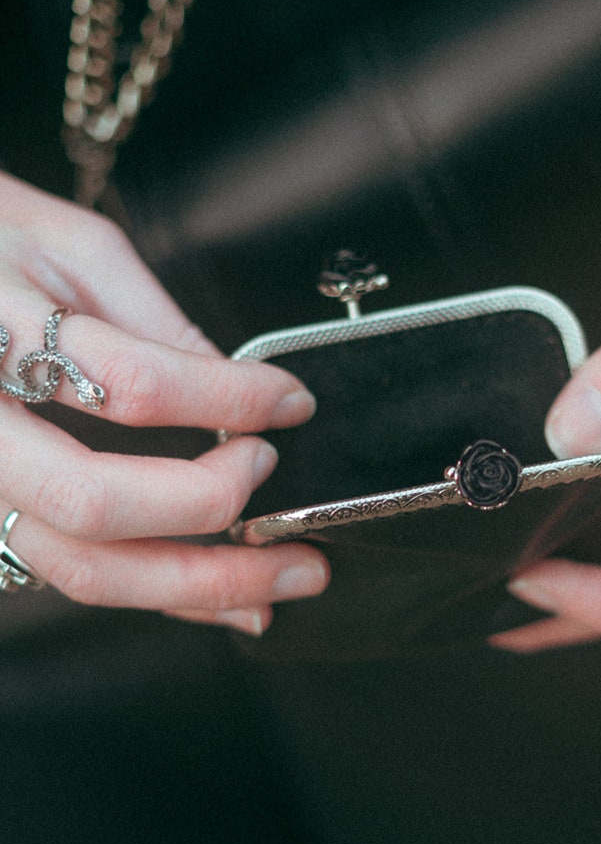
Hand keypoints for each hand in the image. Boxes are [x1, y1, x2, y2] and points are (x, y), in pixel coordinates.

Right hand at [0, 174, 327, 634]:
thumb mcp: (68, 247)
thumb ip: (153, 321)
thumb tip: (238, 385)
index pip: (132, 384)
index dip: (230, 398)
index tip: (289, 401)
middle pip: (97, 503)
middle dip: (213, 508)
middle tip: (282, 488)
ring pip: (80, 567)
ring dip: (197, 585)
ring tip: (280, 578)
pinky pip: (77, 574)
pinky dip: (159, 593)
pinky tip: (218, 596)